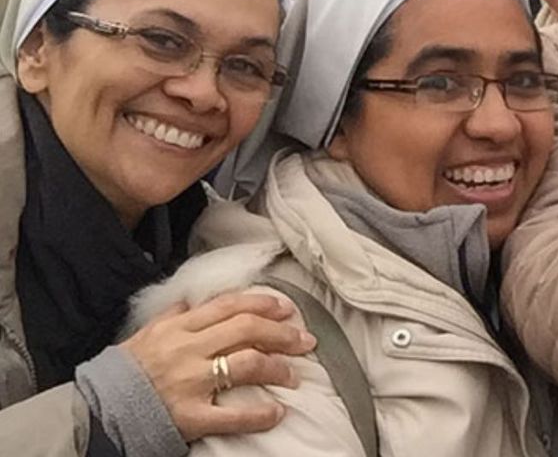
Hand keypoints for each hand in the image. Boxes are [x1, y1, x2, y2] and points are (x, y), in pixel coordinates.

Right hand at [119, 291, 316, 441]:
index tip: (286, 309)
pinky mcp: (190, 416)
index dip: (264, 305)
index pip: (230, 307)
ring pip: (247, 364)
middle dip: (282, 333)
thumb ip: (173, 315)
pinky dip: (259, 414)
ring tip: (294, 373)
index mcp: (179, 328)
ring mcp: (191, 383)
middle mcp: (188, 351)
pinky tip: (277, 412)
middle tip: (304, 340)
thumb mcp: (145, 334)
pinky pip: (232, 415)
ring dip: (278, 367)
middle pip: (247, 330)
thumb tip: (194, 299)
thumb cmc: (123, 373)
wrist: (95, 412)